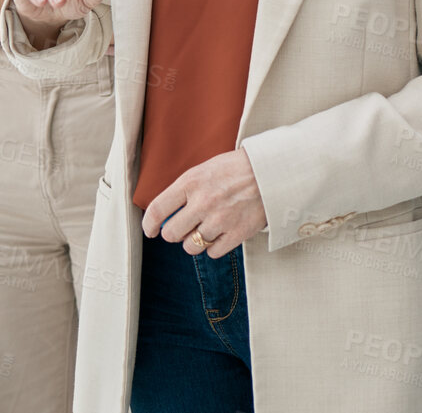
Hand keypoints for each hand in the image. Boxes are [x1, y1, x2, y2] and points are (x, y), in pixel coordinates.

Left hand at [143, 149, 267, 258]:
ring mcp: (220, 219)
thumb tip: (164, 214)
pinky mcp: (237, 233)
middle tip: (184, 227)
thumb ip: (185, 189)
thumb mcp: (205, 169)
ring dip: (195, 241)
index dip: (149, 224)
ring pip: (191, 246)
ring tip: (205, 229)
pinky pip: (213, 252)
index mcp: (191, 182)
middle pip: (172, 233)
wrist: (272, 171)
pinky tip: (221, 234)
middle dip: (175, 233)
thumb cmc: (236, 169)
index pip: (158, 210)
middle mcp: (203, 202)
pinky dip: (214, 247)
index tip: (150, 231)